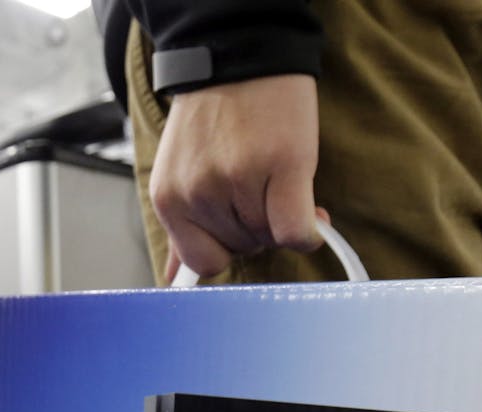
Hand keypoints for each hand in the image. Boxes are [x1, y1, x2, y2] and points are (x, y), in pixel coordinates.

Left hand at [150, 74, 326, 280]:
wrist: (244, 58)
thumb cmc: (217, 118)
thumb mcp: (183, 173)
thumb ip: (183, 229)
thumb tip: (174, 282)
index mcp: (169, 199)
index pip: (203, 263)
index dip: (230, 250)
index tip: (242, 226)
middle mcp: (197, 194)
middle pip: (241, 249)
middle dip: (258, 227)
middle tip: (262, 186)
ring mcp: (236, 181)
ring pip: (270, 238)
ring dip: (283, 217)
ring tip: (277, 177)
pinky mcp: (280, 167)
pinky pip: (296, 231)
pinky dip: (308, 230)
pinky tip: (312, 211)